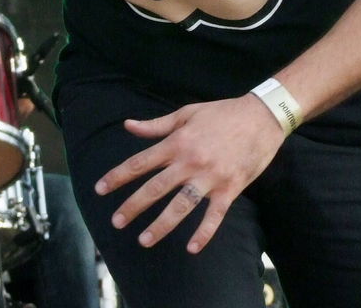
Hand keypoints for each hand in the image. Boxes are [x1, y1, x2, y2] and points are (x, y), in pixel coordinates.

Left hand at [94, 94, 284, 253]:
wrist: (260, 117)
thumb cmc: (222, 113)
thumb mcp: (186, 113)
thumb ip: (156, 125)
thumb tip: (128, 126)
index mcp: (177, 142)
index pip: (141, 162)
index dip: (118, 176)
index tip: (100, 189)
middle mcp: (190, 161)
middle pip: (156, 187)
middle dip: (133, 205)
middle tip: (116, 221)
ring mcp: (210, 176)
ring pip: (181, 205)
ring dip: (162, 225)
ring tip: (144, 240)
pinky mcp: (230, 188)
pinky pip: (214, 215)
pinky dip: (204, 233)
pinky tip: (191, 248)